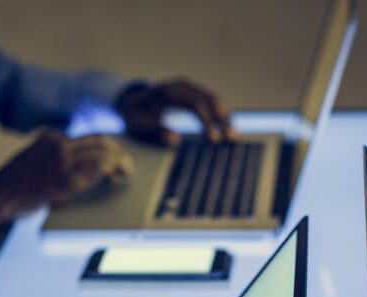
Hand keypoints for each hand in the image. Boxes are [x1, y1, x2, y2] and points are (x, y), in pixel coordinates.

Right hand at [0, 130, 133, 224]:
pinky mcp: (65, 177)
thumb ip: (53, 158)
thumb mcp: (32, 160)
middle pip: (100, 142)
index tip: (117, 154)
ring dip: (120, 163)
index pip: (89, 136)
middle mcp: (58, 144)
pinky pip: (97, 169)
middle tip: (127, 165)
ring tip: (126, 173)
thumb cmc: (13, 186)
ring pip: (103, 153)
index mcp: (51, 138)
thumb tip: (78, 166)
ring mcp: (62, 160)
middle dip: (118, 153)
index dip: (108, 146)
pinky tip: (116, 179)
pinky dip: (112, 172)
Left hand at [117, 78, 235, 145]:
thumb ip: (155, 130)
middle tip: (232, 139)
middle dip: (223, 120)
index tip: (214, 140)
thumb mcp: (138, 124)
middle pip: (210, 99)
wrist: (132, 101)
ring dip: (226, 118)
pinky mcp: (194, 95)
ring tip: (234, 137)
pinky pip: (212, 103)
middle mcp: (183, 86)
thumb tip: (176, 139)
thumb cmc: (135, 114)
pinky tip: (229, 130)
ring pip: (215, 100)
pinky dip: (222, 116)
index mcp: (170, 91)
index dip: (207, 122)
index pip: (195, 105)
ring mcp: (190, 88)